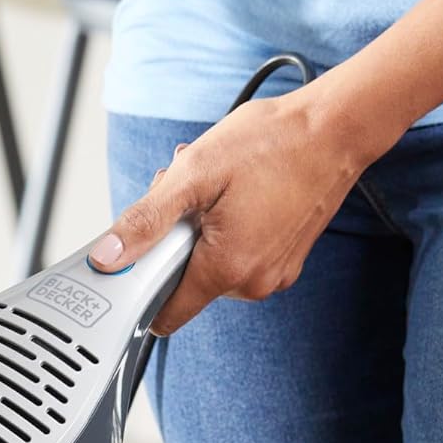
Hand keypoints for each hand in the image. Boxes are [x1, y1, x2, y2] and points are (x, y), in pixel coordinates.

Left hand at [88, 88, 385, 334]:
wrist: (336, 128)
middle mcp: (253, 283)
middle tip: (190, 195)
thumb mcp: (193, 175)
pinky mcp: (285, 261)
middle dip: (175, 241)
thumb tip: (106, 257)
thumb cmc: (273, 143)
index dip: (143, 286)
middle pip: (185, 282)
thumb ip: (146, 222)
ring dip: (201, 231)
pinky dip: (227, 230)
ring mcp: (273, 274)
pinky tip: (238, 196)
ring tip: (219, 189)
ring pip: (210, 266)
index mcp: (227, 270)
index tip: (142, 253)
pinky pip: (238, 257)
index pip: (165, 315)